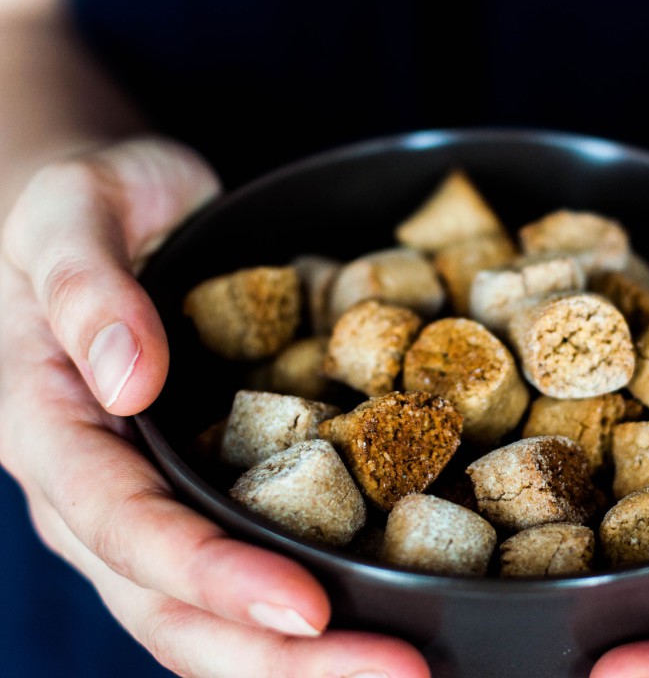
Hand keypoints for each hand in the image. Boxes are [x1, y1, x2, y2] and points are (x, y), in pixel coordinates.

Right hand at [0, 138, 428, 677]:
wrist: (115, 213)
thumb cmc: (88, 204)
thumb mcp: (73, 212)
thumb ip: (88, 286)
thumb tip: (128, 378)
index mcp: (54, 431)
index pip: (127, 528)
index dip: (212, 576)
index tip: (306, 609)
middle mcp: (103, 491)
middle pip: (175, 607)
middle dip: (281, 660)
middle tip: (398, 676)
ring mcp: (157, 500)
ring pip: (213, 615)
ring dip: (307, 661)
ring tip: (406, 672)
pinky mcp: (209, 488)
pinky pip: (254, 564)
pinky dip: (311, 613)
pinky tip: (384, 624)